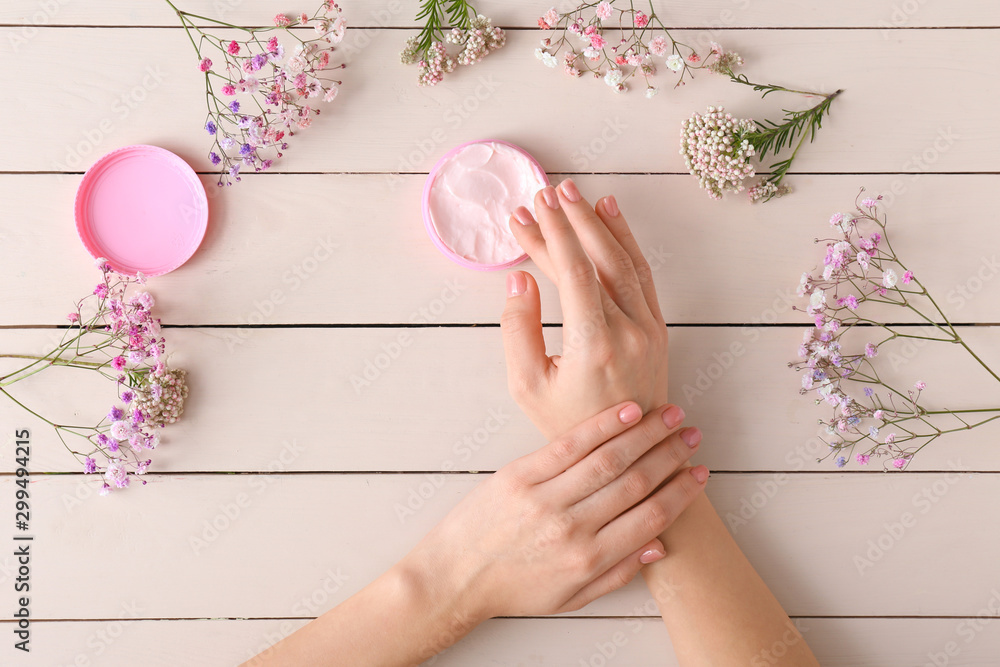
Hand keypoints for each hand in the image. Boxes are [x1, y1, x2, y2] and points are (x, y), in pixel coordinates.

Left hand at [397, 400, 705, 624]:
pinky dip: (602, 425)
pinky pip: (569, 444)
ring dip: (646, 434)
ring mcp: (546, 498)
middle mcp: (572, 528)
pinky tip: (627, 411)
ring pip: (609, 458)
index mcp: (589, 559)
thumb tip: (660, 545)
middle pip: (636, 482)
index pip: (651, 518)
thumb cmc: (512, 588)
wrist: (454, 577)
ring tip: (671, 416)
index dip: (681, 493)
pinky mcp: (520, 475)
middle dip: (671, 456)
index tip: (699, 473)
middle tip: (692, 437)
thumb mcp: (570, 597)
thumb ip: (618, 573)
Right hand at [501, 178, 668, 438]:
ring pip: (626, 260)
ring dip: (601, 224)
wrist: (630, 454)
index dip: (548, 235)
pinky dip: (626, 243)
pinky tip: (612, 220)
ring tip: (579, 195)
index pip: (570, 271)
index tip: (527, 212)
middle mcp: (629, 331)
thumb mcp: (527, 386)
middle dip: (572, 220)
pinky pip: (642, 275)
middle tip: (548, 191)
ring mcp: (649, 328)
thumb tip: (518, 278)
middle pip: (599, 257)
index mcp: (594, 344)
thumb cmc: (572, 425)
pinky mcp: (658, 329)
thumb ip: (518, 329)